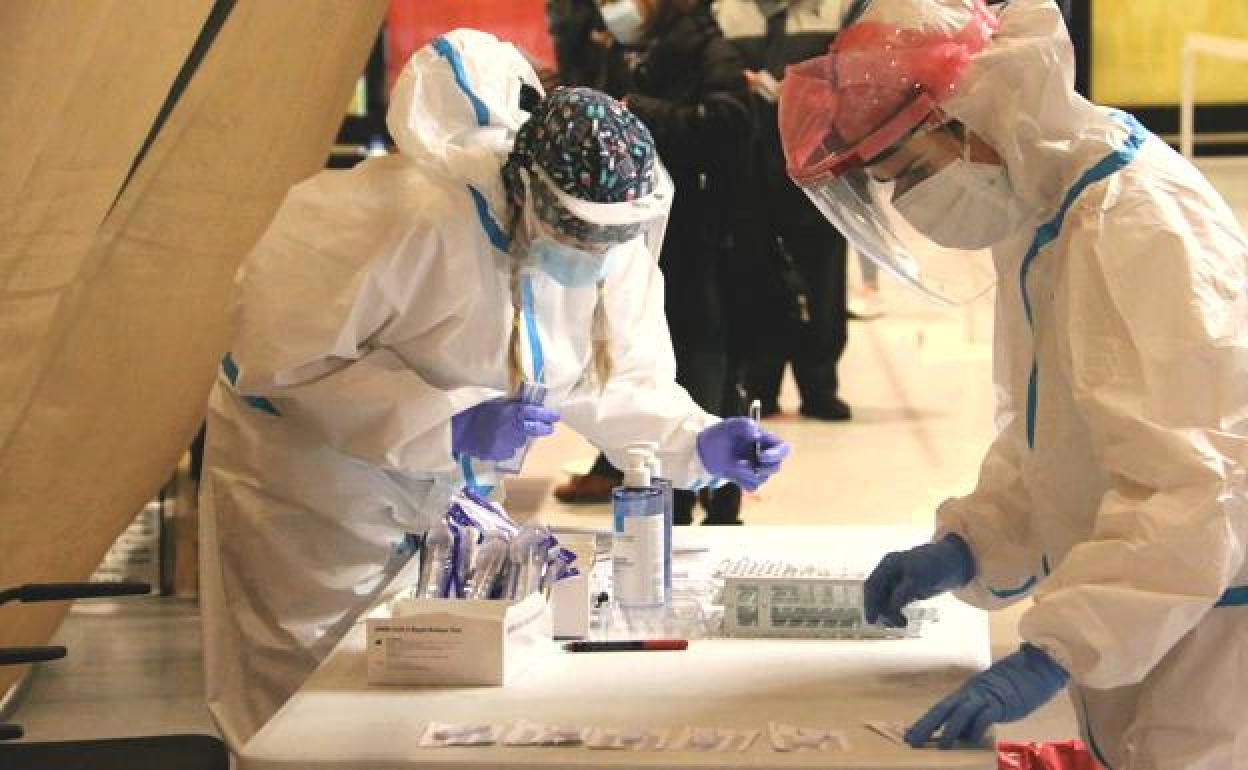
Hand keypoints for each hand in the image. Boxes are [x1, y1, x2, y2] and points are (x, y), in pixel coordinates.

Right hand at [451, 399, 559, 460]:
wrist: (456, 428)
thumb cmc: (474, 411)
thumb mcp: (495, 401)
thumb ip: (512, 403)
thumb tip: (529, 399)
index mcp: (510, 411)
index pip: (535, 413)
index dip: (547, 415)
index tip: (555, 416)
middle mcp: (511, 427)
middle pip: (534, 429)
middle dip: (543, 428)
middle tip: (548, 427)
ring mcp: (505, 442)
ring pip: (521, 441)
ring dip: (519, 437)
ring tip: (510, 432)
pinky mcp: (498, 454)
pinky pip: (509, 451)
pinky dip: (507, 447)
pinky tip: (499, 441)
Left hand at [695, 417, 789, 490]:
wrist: (705, 450)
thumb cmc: (721, 434)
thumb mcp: (729, 425)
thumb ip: (743, 425)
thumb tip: (755, 433)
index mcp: (766, 440)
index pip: (783, 449)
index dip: (777, 454)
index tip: (761, 456)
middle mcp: (765, 456)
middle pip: (776, 467)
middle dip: (763, 468)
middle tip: (744, 464)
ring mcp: (757, 469)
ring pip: (763, 478)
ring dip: (747, 473)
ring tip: (733, 465)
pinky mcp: (748, 480)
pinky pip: (752, 486)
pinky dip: (742, 481)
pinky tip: (732, 472)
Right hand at [864, 534, 974, 626]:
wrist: (952, 562)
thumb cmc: (935, 567)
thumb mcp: (919, 580)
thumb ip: (903, 593)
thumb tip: (890, 608)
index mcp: (889, 564)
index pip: (872, 585)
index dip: (870, 604)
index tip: (873, 621)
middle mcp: (888, 571)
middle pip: (875, 594)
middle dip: (879, 611)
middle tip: (891, 626)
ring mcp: (895, 580)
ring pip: (882, 600)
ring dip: (887, 614)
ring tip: (901, 624)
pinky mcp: (902, 589)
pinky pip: (891, 603)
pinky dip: (894, 613)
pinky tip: (903, 621)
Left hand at [906, 644, 1068, 748]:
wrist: (1035, 668)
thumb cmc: (1014, 686)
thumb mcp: (989, 700)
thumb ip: (975, 714)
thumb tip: (964, 734)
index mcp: (966, 693)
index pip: (940, 708)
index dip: (924, 721)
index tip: (910, 734)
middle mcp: (971, 693)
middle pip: (943, 709)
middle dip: (926, 725)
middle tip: (911, 740)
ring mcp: (986, 696)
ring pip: (962, 712)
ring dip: (950, 729)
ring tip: (940, 745)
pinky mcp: (1002, 702)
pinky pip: (986, 715)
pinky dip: (978, 727)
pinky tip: (971, 739)